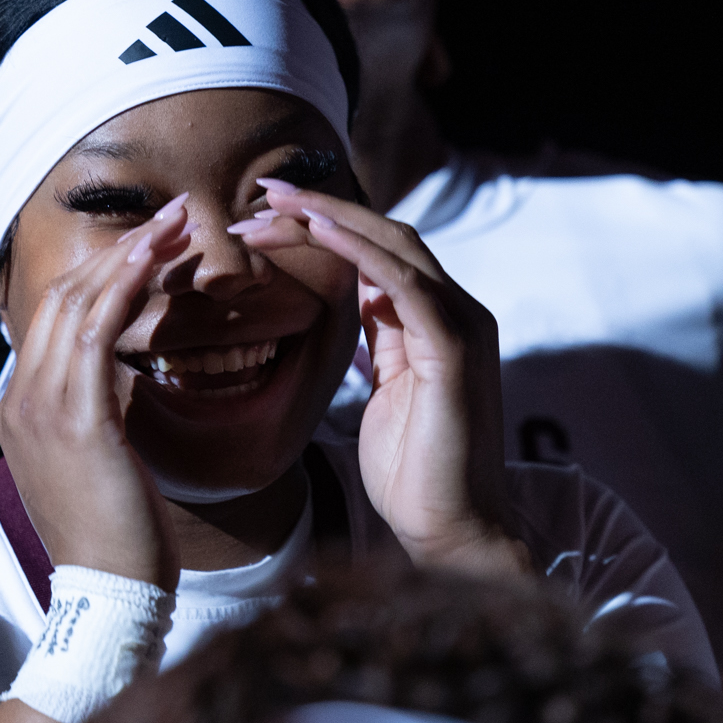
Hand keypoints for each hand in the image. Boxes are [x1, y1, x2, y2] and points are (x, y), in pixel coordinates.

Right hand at [0, 197, 189, 590]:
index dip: (102, 274)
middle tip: (173, 215)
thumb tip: (118, 382)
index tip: (150, 245)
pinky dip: (129, 287)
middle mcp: (18, 400)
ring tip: (179, 221)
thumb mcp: (95, 465)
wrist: (110, 596)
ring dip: (132, 254)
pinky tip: (160, 258)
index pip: (53, 319)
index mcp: (18, 409)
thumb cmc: (117, 537)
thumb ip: (93, 416)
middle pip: (62, 297)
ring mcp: (40, 408)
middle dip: (119, 249)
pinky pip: (98, 333)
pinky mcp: (76, 421)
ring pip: (80, 303)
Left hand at [230, 181, 531, 576]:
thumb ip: (379, 348)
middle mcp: (456, 312)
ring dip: (328, 220)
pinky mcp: (454, 348)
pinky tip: (317, 233)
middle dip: (320, 209)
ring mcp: (460, 326)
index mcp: (435, 322)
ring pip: (393, 245)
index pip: (380, 252)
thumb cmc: (415, 475)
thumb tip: (355, 313)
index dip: (327, 226)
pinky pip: (403, 282)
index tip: (268, 215)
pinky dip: (358, 251)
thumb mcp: (386, 396)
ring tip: (272, 205)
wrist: (453, 531)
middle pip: (385, 235)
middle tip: (261, 192)